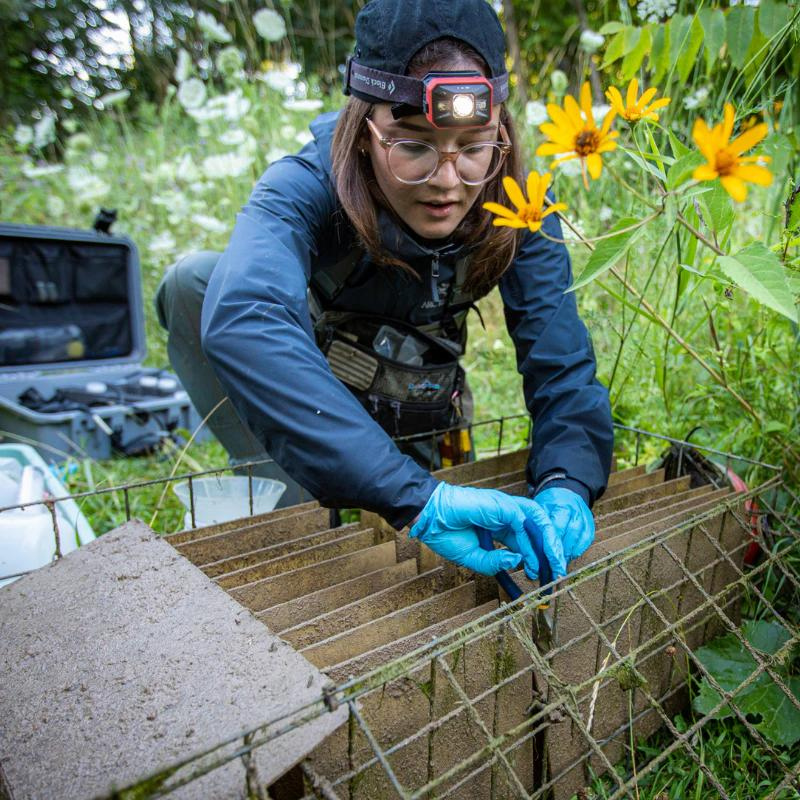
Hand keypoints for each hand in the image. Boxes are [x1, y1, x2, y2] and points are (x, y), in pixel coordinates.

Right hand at [410, 483, 559, 576]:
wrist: (429, 520)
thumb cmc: (447, 535)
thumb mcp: (474, 558)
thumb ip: (495, 563)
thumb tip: (517, 563)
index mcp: (501, 527)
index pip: (528, 541)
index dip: (539, 558)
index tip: (545, 577)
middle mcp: (507, 516)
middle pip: (538, 531)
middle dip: (550, 552)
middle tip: (557, 574)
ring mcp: (505, 508)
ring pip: (537, 522)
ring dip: (549, 543)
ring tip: (555, 565)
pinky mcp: (500, 504)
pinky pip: (522, 522)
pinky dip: (530, 541)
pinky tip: (531, 559)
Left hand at [535, 487, 594, 563]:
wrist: (564, 491)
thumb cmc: (548, 503)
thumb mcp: (538, 508)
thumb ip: (535, 526)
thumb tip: (527, 551)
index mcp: (560, 505)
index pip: (557, 528)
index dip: (551, 545)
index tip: (546, 559)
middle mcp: (575, 511)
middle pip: (570, 535)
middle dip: (561, 552)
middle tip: (553, 566)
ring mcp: (585, 517)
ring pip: (580, 539)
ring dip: (569, 553)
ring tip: (559, 564)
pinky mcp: (590, 524)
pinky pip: (586, 540)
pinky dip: (578, 550)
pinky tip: (569, 556)